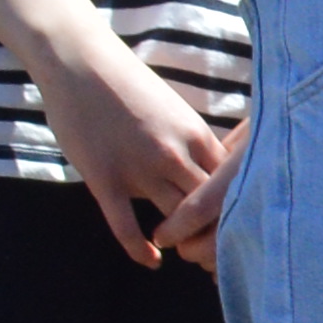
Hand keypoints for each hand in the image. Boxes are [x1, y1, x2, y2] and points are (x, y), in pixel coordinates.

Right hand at [34, 39, 238, 264]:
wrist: (79, 62)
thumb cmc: (128, 84)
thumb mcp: (175, 111)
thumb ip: (193, 144)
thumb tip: (213, 172)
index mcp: (197, 136)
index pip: (234, 184)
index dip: (241, 209)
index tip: (243, 225)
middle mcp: (174, 155)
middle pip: (211, 209)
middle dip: (219, 233)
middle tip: (222, 252)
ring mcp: (140, 169)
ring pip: (176, 221)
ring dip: (185, 243)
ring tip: (190, 256)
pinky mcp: (105, 179)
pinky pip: (125, 227)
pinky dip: (140, 249)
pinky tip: (152, 260)